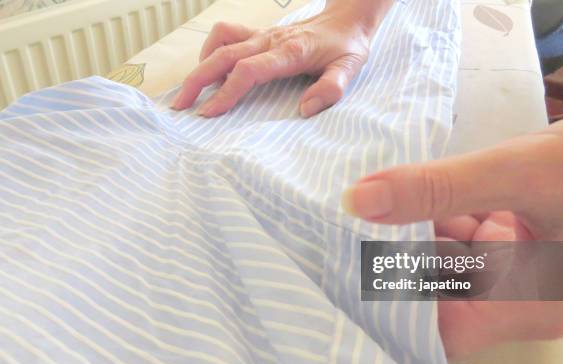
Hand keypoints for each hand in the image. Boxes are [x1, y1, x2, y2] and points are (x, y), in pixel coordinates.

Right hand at [171, 0, 393, 117]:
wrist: (347, 18)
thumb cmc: (346, 46)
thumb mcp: (350, 68)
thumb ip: (330, 89)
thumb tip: (305, 110)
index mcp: (289, 52)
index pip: (249, 71)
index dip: (226, 92)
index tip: (208, 113)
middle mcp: (269, 40)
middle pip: (223, 55)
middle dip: (197, 80)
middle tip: (179, 105)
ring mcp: (262, 34)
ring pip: (220, 43)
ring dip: (200, 64)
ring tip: (192, 91)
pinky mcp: (259, 34)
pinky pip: (226, 35)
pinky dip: (212, 51)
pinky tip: (214, 69)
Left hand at [342, 107, 562, 356]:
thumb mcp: (524, 172)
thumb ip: (442, 187)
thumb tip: (359, 200)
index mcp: (525, 305)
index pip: (436, 330)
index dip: (388, 308)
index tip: (343, 269)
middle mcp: (519, 297)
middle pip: (437, 293)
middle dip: (391, 261)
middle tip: (339, 228)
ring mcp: (522, 268)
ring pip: (449, 259)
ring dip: (413, 231)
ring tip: (362, 204)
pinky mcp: (522, 240)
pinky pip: (469, 235)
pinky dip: (441, 213)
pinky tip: (412, 189)